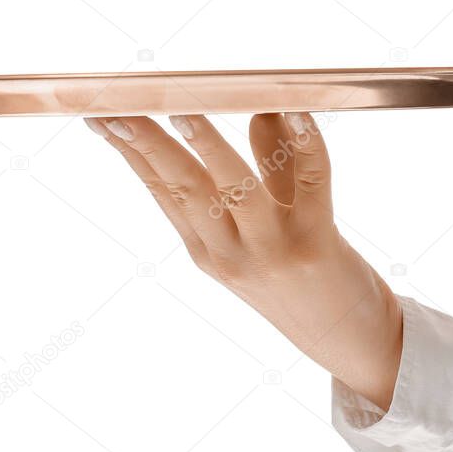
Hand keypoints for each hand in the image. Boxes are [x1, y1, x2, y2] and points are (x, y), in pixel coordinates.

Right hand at [85, 112, 402, 409]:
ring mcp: (271, 251)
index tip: (102, 114)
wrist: (350, 344)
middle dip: (148, 145)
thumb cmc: (308, 279)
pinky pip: (310, 184)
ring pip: (234, 190)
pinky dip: (306, 144)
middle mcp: (229, 254)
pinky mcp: (316, 244)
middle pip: (182, 189)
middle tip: (119, 108)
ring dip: (209, 147)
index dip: (130, 150)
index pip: (160, 191)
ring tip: (185, 113)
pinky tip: (295, 111)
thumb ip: (268, 168)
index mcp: (206, 249)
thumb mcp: (272, 226)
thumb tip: (260, 109)